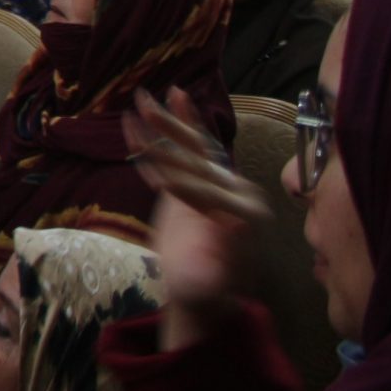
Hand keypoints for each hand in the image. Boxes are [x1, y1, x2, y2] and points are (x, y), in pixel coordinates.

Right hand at [126, 85, 266, 331]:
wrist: (206, 287)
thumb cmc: (204, 291)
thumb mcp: (202, 289)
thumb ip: (204, 279)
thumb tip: (203, 274)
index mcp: (248, 216)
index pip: (211, 194)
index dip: (185, 189)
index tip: (160, 186)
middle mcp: (240, 192)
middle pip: (201, 160)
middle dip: (172, 138)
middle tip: (144, 115)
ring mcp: (220, 182)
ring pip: (193, 147)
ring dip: (167, 122)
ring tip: (143, 99)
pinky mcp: (202, 178)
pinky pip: (189, 148)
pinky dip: (176, 124)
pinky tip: (164, 101)